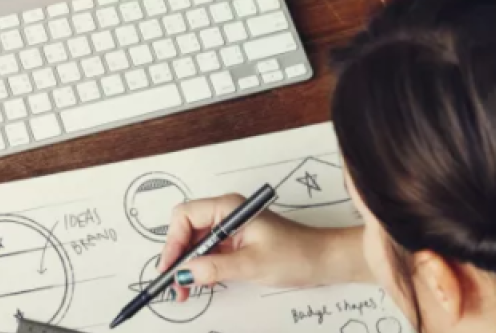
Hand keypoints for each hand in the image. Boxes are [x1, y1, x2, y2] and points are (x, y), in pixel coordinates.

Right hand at [158, 194, 368, 299]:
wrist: (325, 260)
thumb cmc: (297, 254)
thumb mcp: (252, 264)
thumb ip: (215, 268)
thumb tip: (185, 272)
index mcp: (229, 207)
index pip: (186, 216)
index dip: (173, 241)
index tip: (170, 267)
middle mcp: (227, 213)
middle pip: (187, 228)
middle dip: (177, 255)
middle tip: (174, 282)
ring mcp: (232, 227)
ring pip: (197, 242)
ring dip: (188, 264)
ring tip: (184, 289)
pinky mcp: (237, 241)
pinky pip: (210, 250)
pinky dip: (201, 266)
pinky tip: (199, 282)